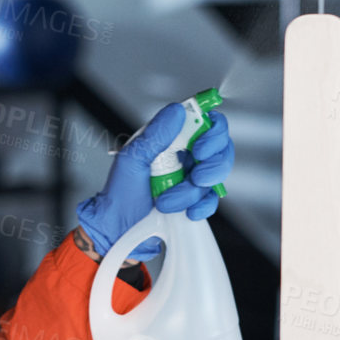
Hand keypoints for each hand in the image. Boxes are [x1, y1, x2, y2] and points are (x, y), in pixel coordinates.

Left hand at [74, 104, 234, 259]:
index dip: (213, 131)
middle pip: (222, 150)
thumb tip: (177, 111)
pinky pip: (211, 202)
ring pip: (215, 179)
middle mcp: (186, 158)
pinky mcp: (195, 202)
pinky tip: (186, 212)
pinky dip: (201, 207)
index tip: (200, 147)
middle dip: (212, 165)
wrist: (117, 228)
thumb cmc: (120, 193)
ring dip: (192, 192)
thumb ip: (156, 134)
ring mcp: (192, 180)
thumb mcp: (132, 158)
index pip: (207, 124)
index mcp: (173, 140)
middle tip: (195, 176)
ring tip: (167, 201)